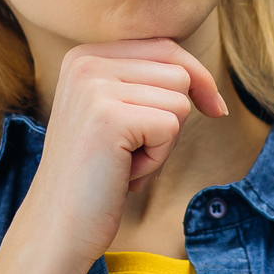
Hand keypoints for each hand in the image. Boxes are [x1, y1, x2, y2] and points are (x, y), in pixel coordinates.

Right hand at [23, 39, 227, 262]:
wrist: (58, 227)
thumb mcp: (115, 116)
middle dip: (172, 119)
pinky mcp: (109, 116)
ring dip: (164, 143)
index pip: (165, 47)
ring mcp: (94, 87)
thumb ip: (144, 85)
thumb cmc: (95, 177)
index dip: (197, 79)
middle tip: (133, 152)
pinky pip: (171, 127)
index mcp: (84, 57)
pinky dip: (158, 159)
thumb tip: (204, 79)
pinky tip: (124, 174)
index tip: (215, 109)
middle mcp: (86, 63)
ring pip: (179, 101)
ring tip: (124, 163)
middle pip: (178, 73)